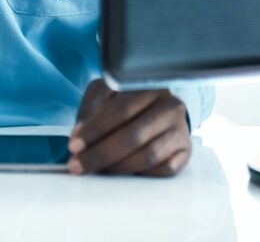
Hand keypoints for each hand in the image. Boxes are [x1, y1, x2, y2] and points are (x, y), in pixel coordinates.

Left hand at [67, 79, 190, 175]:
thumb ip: (90, 109)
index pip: (120, 110)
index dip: (95, 129)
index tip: (74, 146)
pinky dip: (139, 174)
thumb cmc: (126, 99)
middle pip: (134, 136)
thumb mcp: (105, 92)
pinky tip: (122, 173)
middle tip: (79, 165)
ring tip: (97, 171)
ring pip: (148, 156)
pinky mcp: (185, 152)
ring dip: (118, 168)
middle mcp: (169, 106)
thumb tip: (78, 135)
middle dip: (101, 154)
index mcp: (148, 85)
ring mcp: (180, 130)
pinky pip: (162, 170)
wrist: (158, 106)